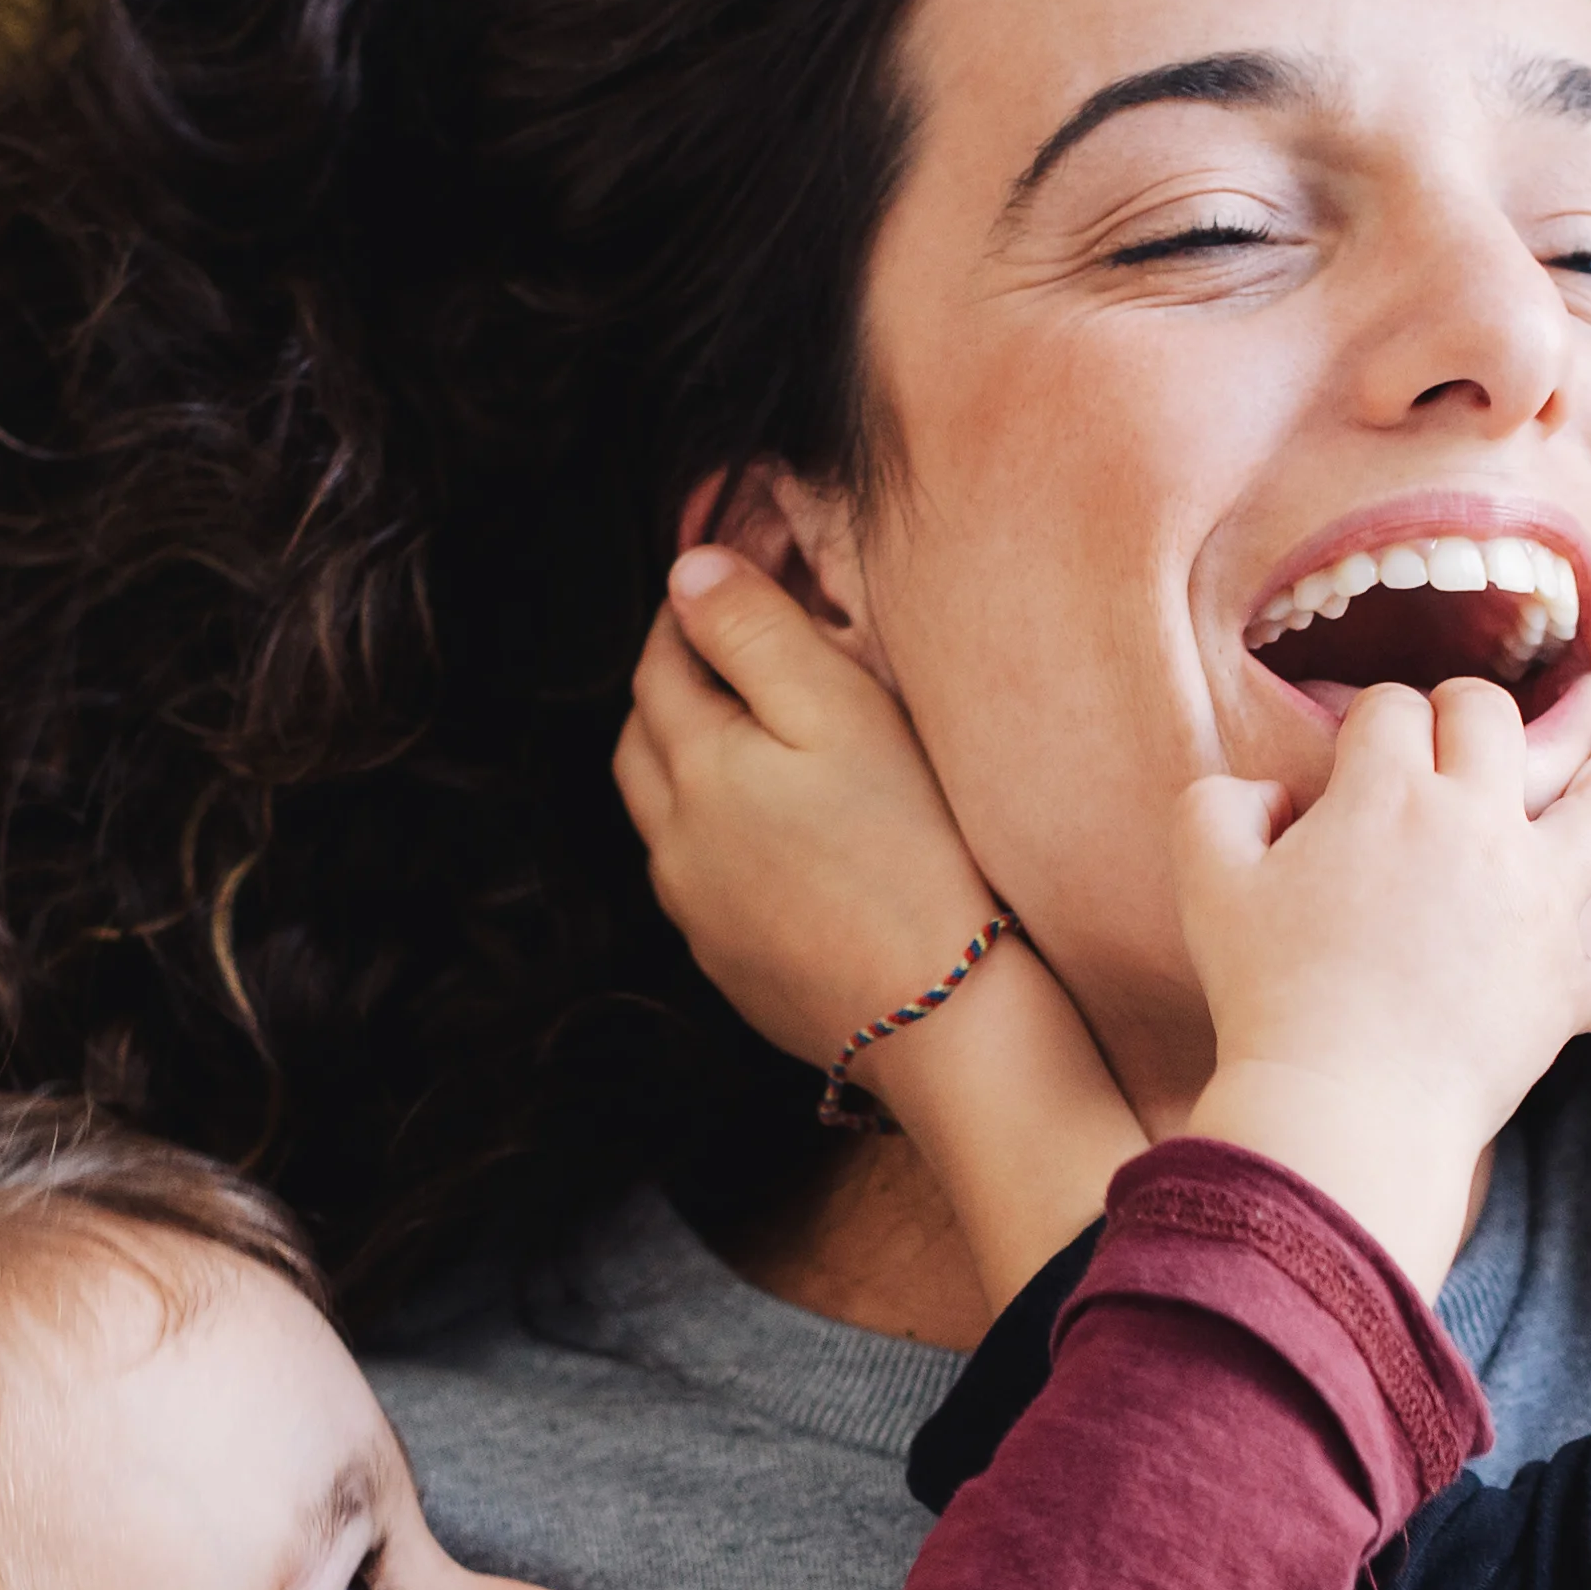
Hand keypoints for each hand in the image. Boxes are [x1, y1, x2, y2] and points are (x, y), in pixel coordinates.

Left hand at [619, 545, 1146, 1294]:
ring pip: (667, 818)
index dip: (691, 607)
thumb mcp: (841, 709)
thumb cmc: (911, 852)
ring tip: (751, 739)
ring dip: (690, 767)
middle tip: (729, 649)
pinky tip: (781, 837)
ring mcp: (701, 918)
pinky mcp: (739, 972)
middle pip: (644, 742)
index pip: (662, 660)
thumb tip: (689, 573)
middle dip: (675, 684)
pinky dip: (722, 840)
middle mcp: (676, 845)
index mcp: (696, 766)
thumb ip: (756, 630)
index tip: (729, 573)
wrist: (945, 1016)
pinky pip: (705, 886)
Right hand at [1168, 677, 1590, 1283]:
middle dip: (1471, 710)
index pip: (1393, 708)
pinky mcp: (1566, 982)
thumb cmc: (1268, 995)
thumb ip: (1219, 805)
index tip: (1360, 745)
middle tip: (1464, 722)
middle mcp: (1480, 825)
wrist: (1345, 1104)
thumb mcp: (1208, 882)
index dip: (1372, 719)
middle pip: (1495, 721)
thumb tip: (1274, 792)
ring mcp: (1540, 901)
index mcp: (1389, 792)